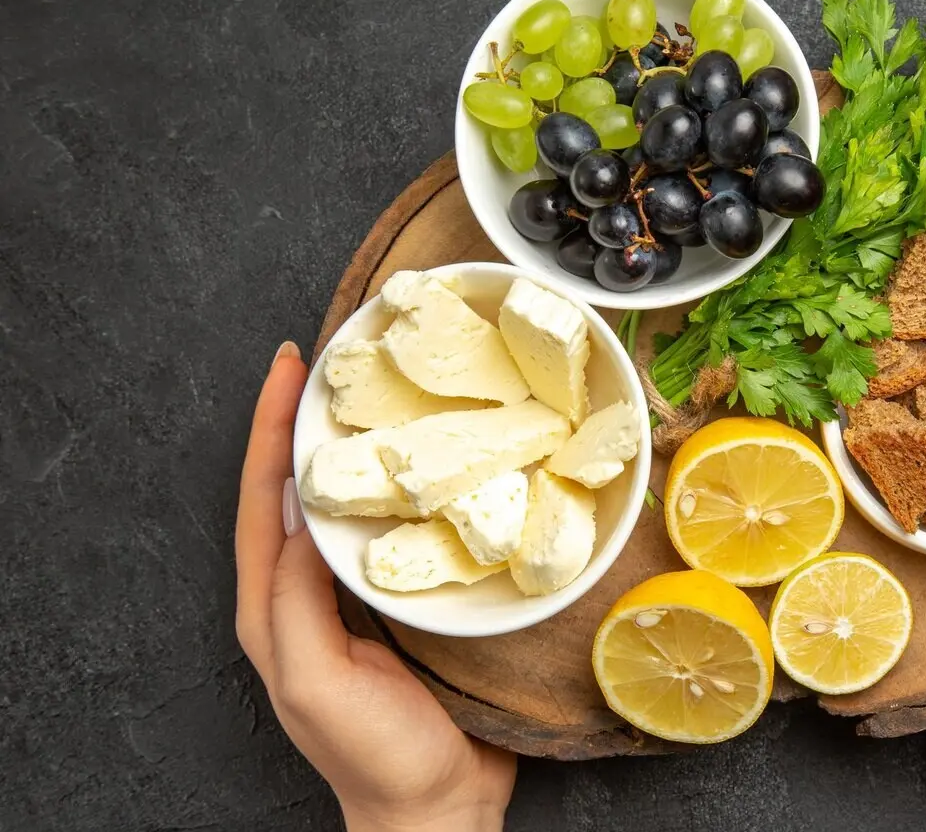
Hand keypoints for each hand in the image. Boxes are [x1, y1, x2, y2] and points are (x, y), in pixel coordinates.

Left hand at [235, 342, 515, 831]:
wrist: (438, 806)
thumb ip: (298, 602)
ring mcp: (355, 597)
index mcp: (273, 607)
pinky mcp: (402, 602)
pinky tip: (431, 466)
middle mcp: (307, 593)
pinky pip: (394, 531)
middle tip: (336, 364)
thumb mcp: (317, 681)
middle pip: (298, 489)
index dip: (270, 429)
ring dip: (357, 448)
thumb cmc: (377, 757)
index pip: (261, 499)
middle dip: (307, 422)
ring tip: (381, 397)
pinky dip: (404, 489)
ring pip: (348, 504)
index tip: (291, 368)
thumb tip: (304, 515)